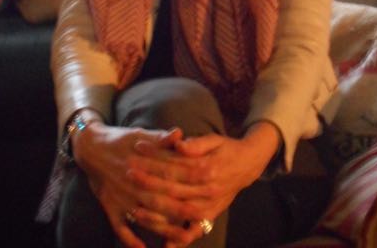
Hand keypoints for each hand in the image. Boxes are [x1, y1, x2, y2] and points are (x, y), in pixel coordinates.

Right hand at [72, 118, 207, 246]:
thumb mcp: (141, 134)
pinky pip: (121, 228)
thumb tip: (179, 133)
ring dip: (165, 229)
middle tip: (204, 214)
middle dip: (184, 208)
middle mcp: (134, 182)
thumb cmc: (121, 140)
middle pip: (163, 198)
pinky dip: (132, 240)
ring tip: (184, 237)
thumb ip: (161, 137)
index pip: (172, 173)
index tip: (209, 183)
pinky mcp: (110, 208)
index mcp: (144, 163)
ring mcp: (122, 198)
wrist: (90, 148)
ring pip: (146, 217)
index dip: (191, 179)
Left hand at [129, 121, 280, 238]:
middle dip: (148, 182)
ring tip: (133, 208)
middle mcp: (207, 189)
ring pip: (178, 212)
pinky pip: (193, 231)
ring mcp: (209, 206)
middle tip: (128, 173)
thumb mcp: (214, 139)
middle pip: (172, 188)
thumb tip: (178, 143)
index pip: (174, 164)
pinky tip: (163, 245)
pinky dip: (179, 239)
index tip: (137, 149)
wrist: (248, 165)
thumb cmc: (226, 149)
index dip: (154, 157)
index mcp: (207, 168)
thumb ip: (196, 144)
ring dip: (155, 212)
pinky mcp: (210, 216)